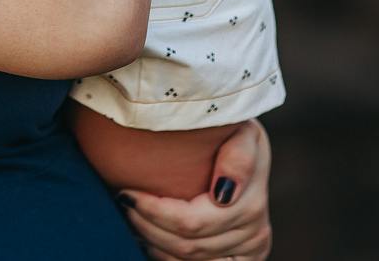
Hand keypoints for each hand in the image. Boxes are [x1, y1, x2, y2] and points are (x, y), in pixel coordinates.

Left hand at [117, 120, 272, 258]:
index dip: (153, 212)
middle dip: (147, 226)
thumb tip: (223, 192)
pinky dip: (168, 255)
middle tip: (123, 202)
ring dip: (154, 241)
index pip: (192, 223)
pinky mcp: (242, 259)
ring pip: (189, 260)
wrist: (248, 149)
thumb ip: (238, 155)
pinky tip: (151, 236)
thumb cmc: (234, 132)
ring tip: (132, 217)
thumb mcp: (242, 130)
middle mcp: (255, 233)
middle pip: (188, 246)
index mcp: (252, 204)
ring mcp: (249, 250)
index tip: (128, 192)